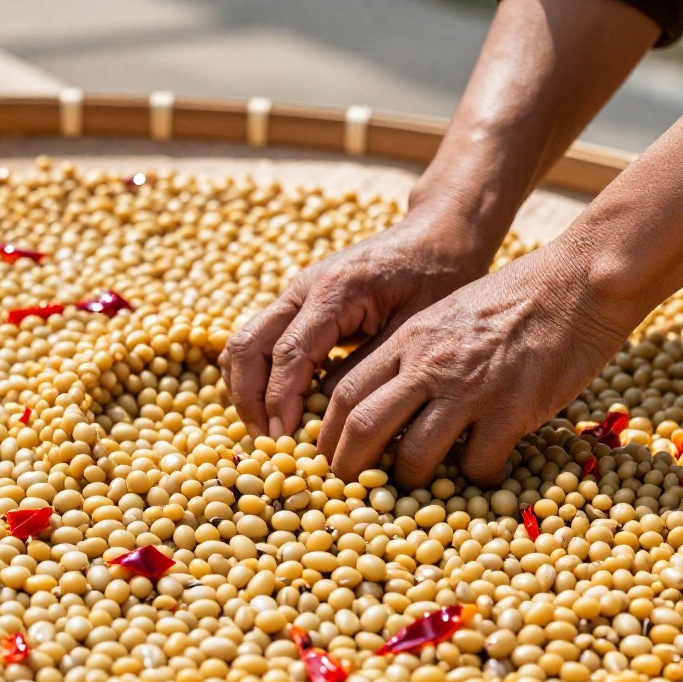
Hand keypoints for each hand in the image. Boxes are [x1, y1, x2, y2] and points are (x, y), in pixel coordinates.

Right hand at [218, 213, 488, 438]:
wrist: (438, 237)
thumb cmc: (438, 279)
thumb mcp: (413, 330)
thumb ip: (368, 370)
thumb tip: (330, 416)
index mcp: (335, 291)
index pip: (289, 354)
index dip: (280, 402)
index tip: (282, 441)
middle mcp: (303, 287)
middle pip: (248, 346)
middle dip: (250, 400)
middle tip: (267, 444)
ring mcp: (295, 293)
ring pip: (244, 342)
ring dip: (246, 389)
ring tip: (267, 431)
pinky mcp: (297, 303)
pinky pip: (259, 340)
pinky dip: (257, 375)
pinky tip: (273, 406)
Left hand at [317, 242, 640, 486]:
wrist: (579, 281)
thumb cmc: (516, 300)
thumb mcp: (448, 315)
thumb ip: (415, 354)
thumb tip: (387, 402)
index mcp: (408, 339)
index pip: (344, 392)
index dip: (327, 434)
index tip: (327, 458)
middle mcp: (429, 364)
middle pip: (363, 427)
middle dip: (348, 469)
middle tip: (351, 492)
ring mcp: (471, 389)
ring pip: (414, 456)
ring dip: (411, 482)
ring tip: (420, 491)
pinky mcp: (513, 411)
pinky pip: (478, 465)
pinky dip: (476, 480)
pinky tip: (485, 473)